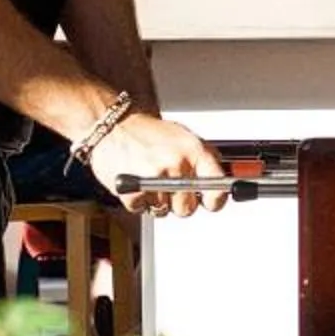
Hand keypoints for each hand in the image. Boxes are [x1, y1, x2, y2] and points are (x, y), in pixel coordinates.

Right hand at [88, 111, 228, 218]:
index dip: (215, 200)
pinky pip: (141, 209)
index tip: (211, 202)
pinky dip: (137, 201)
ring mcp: (155, 178)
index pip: (217, 187)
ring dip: (155, 201)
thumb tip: (222, 184)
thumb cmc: (147, 131)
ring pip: (163, 211)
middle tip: (168, 186)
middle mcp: (177, 164)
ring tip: (148, 178)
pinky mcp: (132, 191)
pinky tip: (136, 182)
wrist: (113, 124)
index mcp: (194, 151)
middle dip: (178, 203)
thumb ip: (203, 161)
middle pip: (187, 208)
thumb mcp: (184, 138)